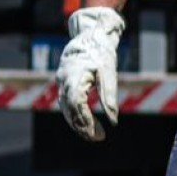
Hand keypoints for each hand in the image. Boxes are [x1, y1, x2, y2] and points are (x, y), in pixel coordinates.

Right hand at [55, 7, 123, 141]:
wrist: (90, 36)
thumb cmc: (101, 53)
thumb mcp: (109, 72)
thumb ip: (109, 95)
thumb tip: (114, 120)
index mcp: (74, 77)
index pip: (76, 104)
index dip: (84, 119)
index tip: (95, 132)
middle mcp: (64, 81)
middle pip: (69, 110)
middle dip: (82, 126)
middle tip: (97, 139)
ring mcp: (62, 82)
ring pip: (67, 109)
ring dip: (79, 123)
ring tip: (94, 136)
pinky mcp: (66, 84)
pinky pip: (68, 104)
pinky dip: (77, 115)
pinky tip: (88, 124)